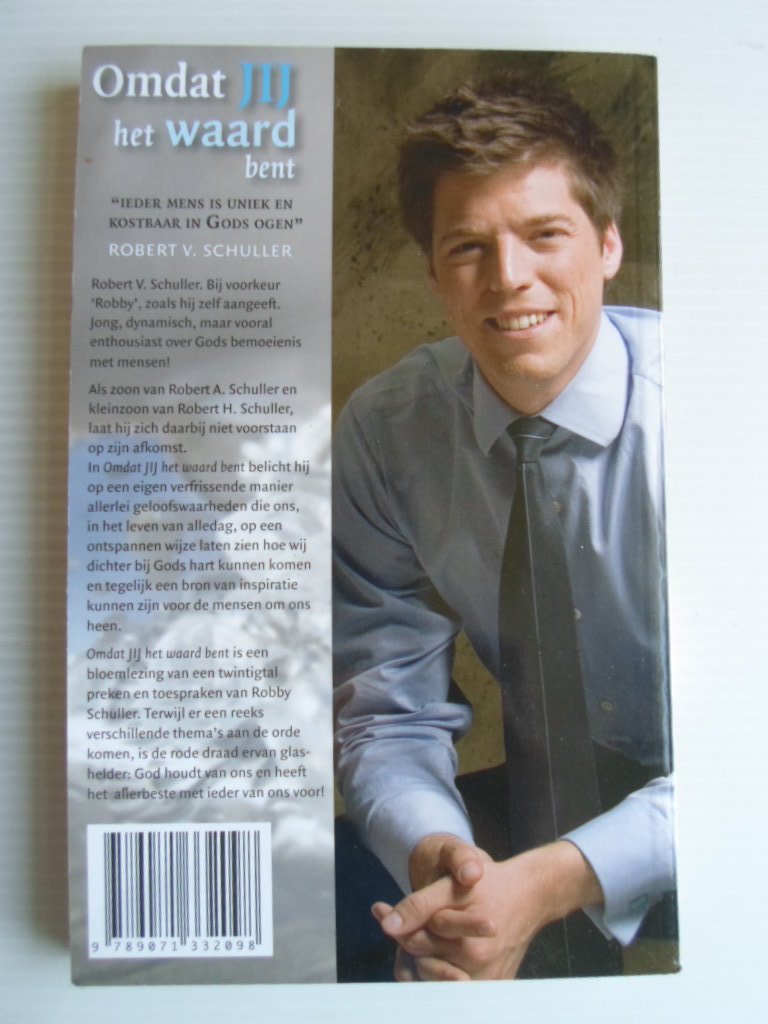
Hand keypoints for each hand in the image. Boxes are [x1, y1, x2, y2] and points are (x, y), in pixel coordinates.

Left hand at [373, 838, 603, 980]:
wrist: (529, 895)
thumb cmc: (489, 885)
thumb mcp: (451, 887)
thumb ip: (418, 906)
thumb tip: (386, 925)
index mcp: (469, 941)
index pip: (414, 942)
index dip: (395, 924)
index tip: (378, 908)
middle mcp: (478, 966)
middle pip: (422, 965)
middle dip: (407, 942)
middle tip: (399, 920)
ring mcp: (487, 981)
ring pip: (434, 979)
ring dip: (421, 959)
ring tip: (418, 935)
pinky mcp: (494, 988)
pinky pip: (453, 990)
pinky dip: (439, 972)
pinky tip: (435, 951)